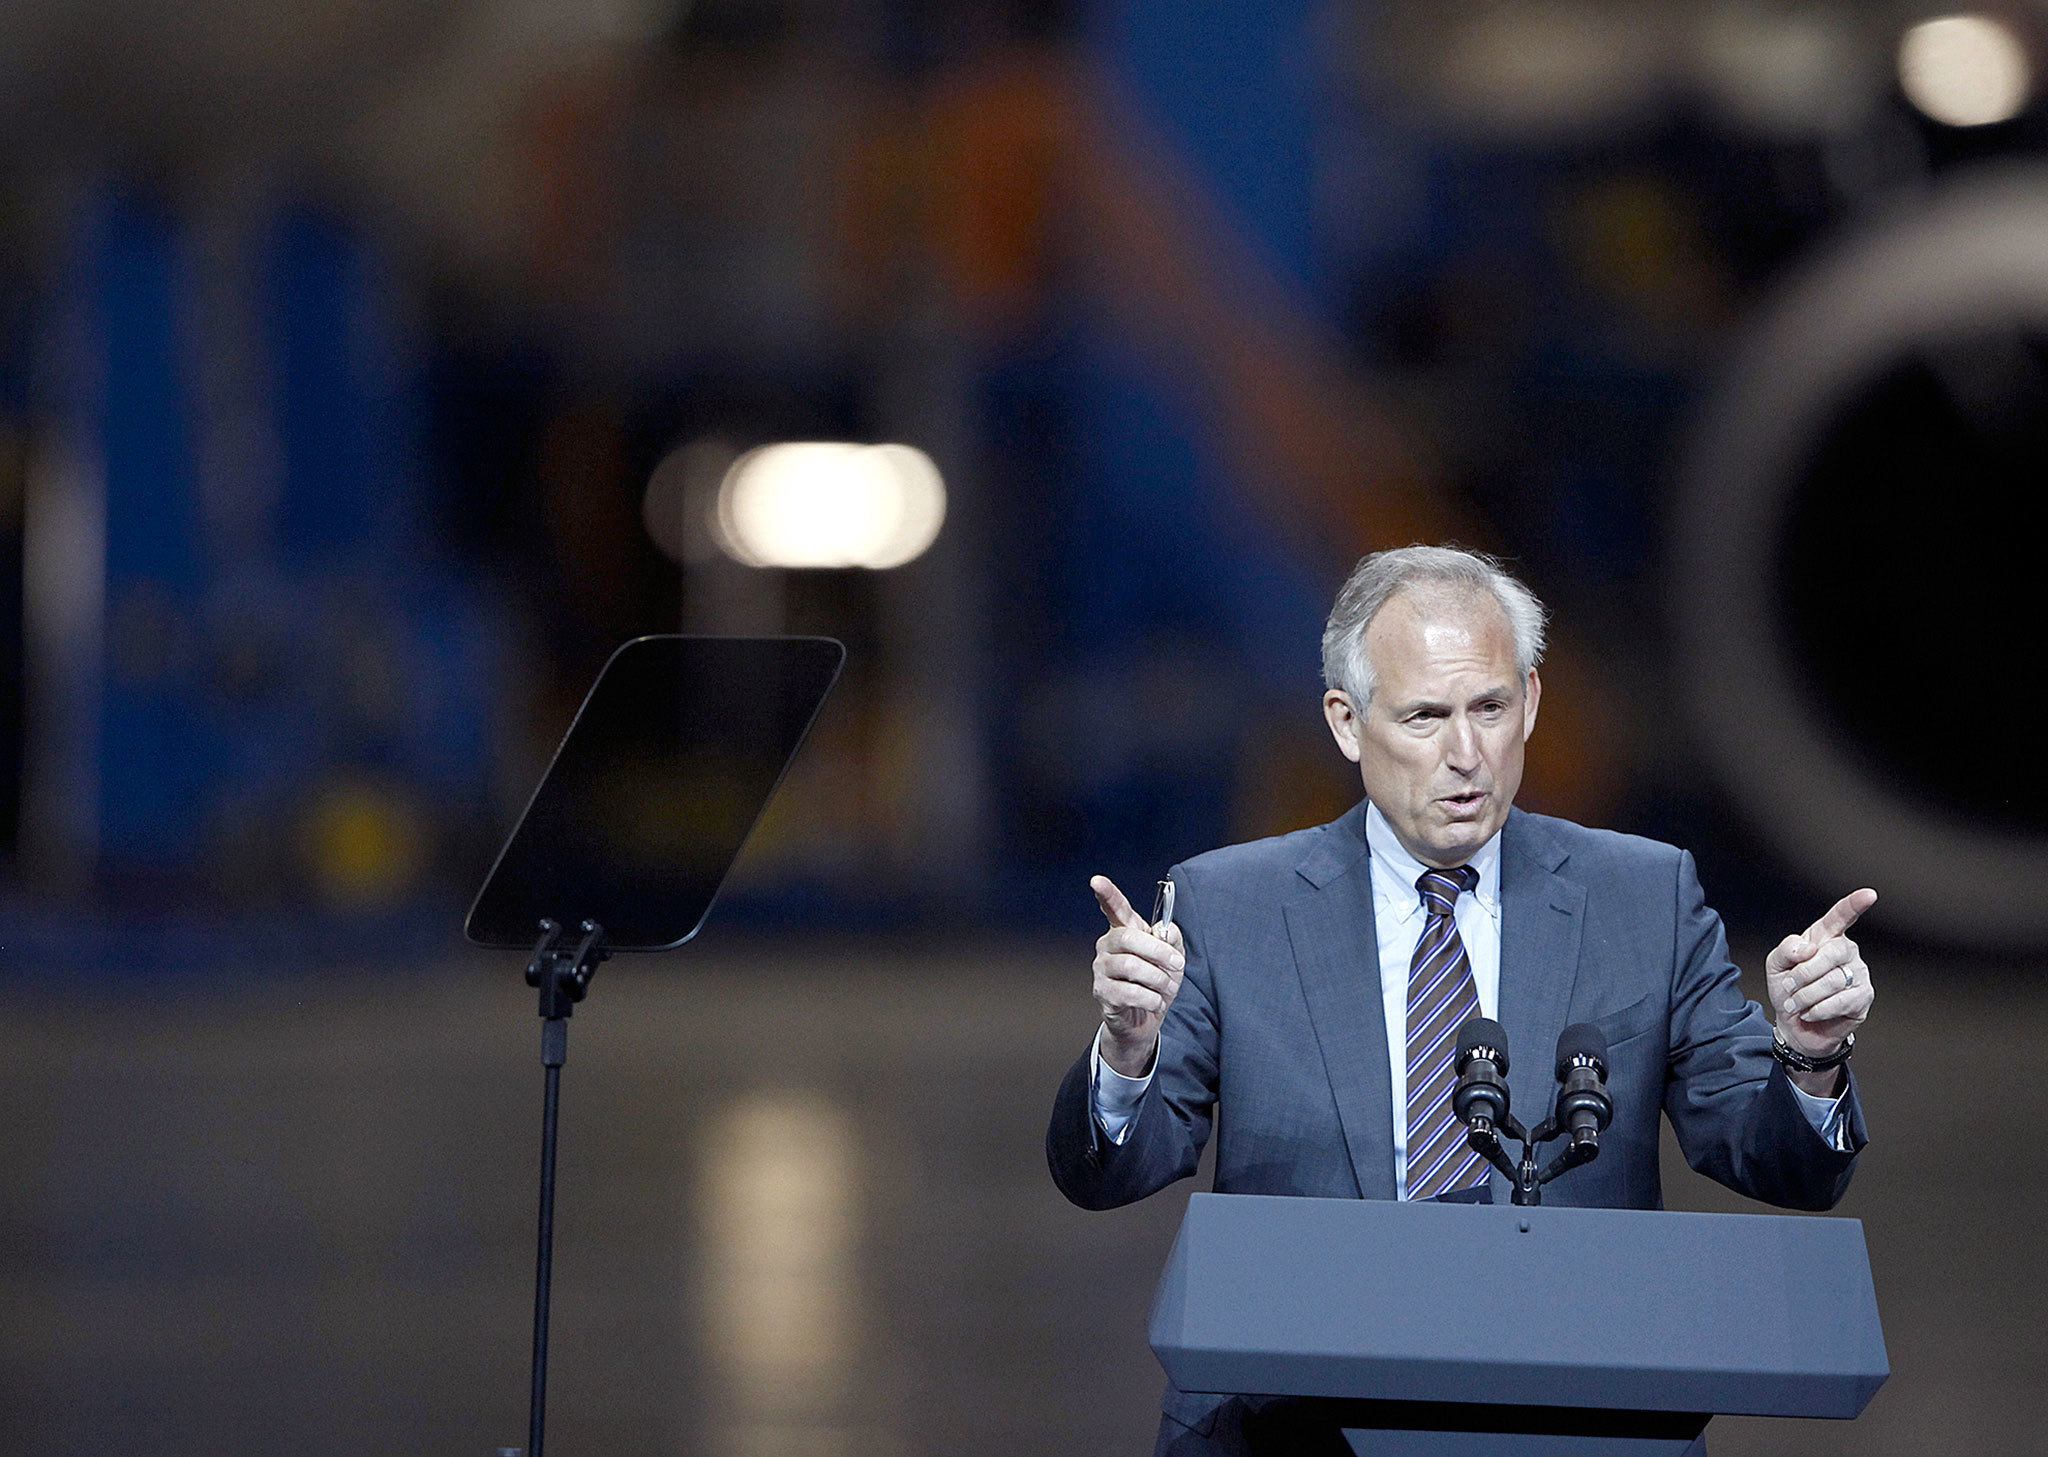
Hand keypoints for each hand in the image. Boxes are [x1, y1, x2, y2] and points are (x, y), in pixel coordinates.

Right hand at [1090, 875, 1185, 1076]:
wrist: (1146, 1021)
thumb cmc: (1157, 984)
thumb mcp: (1173, 959)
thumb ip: (1172, 940)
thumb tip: (1165, 930)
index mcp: (1124, 932)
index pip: (1114, 908)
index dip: (1106, 893)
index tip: (1096, 880)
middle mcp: (1108, 946)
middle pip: (1129, 938)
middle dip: (1159, 952)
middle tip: (1177, 964)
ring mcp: (1102, 970)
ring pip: (1132, 967)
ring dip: (1158, 979)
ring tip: (1166, 988)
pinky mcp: (1103, 993)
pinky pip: (1131, 992)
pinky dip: (1152, 999)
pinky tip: (1154, 1002)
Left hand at [1765, 888, 1876, 1075]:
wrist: (1795, 1024)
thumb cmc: (1788, 990)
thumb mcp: (1776, 965)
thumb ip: (1787, 949)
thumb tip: (1808, 948)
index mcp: (1825, 938)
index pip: (1840, 917)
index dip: (1853, 905)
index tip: (1869, 894)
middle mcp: (1846, 952)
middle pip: (1832, 952)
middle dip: (1804, 973)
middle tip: (1789, 987)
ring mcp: (1858, 974)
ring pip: (1833, 980)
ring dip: (1806, 995)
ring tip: (1796, 1003)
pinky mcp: (1863, 997)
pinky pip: (1841, 1001)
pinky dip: (1818, 1009)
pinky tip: (1810, 1012)